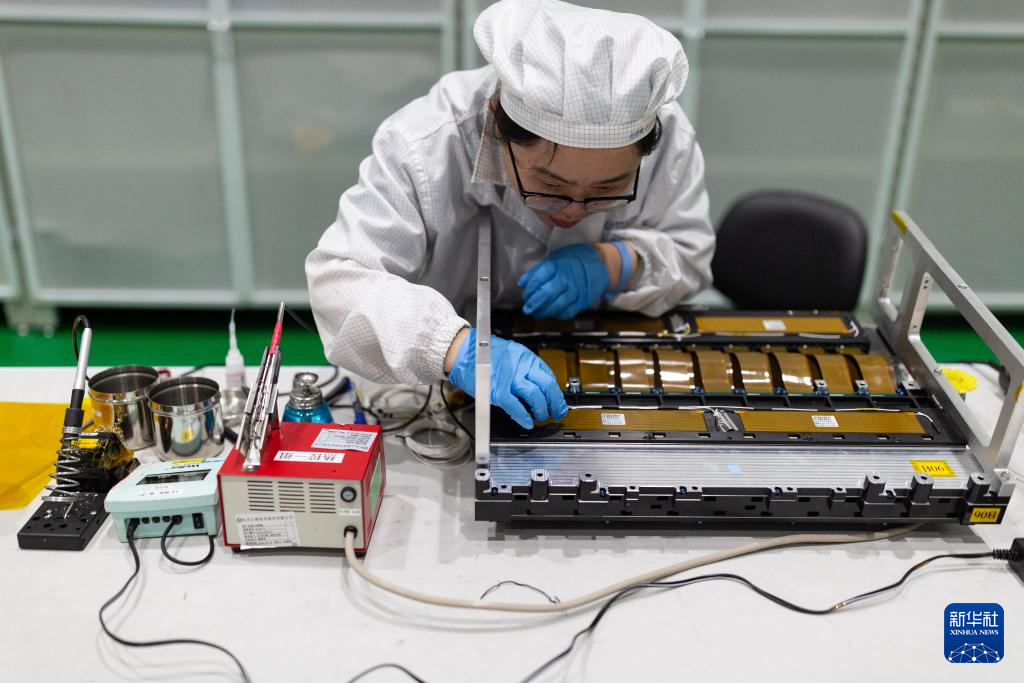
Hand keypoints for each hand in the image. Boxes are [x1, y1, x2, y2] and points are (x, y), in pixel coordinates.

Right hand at [448, 328, 568, 428]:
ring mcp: (510, 379)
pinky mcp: (498, 390)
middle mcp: (521, 366)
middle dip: (556, 402)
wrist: (462, 351)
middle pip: (547, 385)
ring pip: (535, 396)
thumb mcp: (510, 353)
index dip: (554, 391)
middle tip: (557, 412)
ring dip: (541, 410)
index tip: (556, 399)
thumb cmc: (482, 352)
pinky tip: (527, 422)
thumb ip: (523, 366)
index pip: (548, 375)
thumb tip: (535, 382)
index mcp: (525, 357)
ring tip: (541, 417)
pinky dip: (523, 416)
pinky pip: (516, 406)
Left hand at [518, 244, 609, 319]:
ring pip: (557, 305)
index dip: (529, 290)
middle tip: (527, 309)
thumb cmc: (574, 259)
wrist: (600, 262)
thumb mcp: (554, 257)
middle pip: (547, 293)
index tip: (526, 294)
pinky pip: (568, 312)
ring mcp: (576, 290)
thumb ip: (537, 270)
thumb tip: (522, 283)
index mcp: (557, 265)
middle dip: (534, 304)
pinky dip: (557, 315)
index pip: (538, 279)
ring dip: (544, 312)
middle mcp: (567, 278)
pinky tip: (551, 313)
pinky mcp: (582, 301)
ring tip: (536, 313)